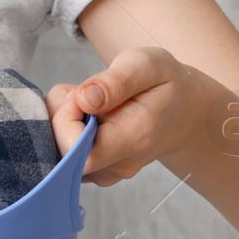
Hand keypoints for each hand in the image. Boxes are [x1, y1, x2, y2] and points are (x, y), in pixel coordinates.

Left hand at [46, 46, 219, 186]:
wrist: (182, 111)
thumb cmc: (164, 83)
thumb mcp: (147, 64)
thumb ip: (116, 81)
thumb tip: (83, 99)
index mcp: (135, 138)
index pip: (76, 150)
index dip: (64, 120)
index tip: (79, 93)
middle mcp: (118, 165)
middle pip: (61, 152)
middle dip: (59, 117)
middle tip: (83, 92)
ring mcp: (104, 173)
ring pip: (57, 151)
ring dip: (60, 122)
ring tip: (91, 102)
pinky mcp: (93, 172)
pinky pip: (61, 153)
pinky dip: (64, 130)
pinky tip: (86, 116)